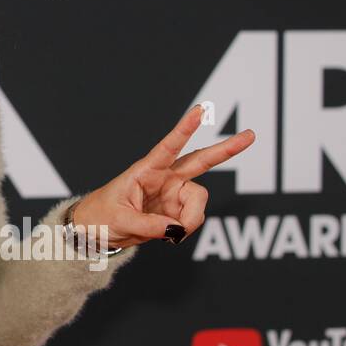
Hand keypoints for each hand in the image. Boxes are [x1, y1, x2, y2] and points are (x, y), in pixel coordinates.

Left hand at [70, 105, 254, 248]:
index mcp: (145, 170)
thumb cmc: (100, 217)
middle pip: (200, 161)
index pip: (168, 147)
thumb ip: (148, 226)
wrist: (95, 231)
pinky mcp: (177, 211)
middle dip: (226, 149)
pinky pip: (192, 220)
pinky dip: (186, 229)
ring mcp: (174, 194)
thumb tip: (177, 229)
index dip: (184, 130)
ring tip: (172, 233)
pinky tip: (171, 234)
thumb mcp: (119, 221)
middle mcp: (164, 178)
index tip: (199, 111)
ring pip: (199, 201)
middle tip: (250, 135)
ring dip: (192, 218)